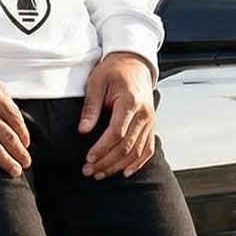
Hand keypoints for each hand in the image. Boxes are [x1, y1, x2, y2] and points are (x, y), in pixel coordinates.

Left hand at [79, 52, 156, 178]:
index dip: (102, 148)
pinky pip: (148, 148)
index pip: (117, 132)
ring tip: (101, 173)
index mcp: (130, 102)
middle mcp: (144, 114)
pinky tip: (126, 171)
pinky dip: (138, 162)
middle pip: (127, 146)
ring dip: (118, 166)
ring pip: (137, 151)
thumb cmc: (115, 70)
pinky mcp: (151, 125)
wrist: (134, 63)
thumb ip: (91, 107)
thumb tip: (83, 129)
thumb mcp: (97, 83)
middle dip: (107, 162)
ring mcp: (150, 121)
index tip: (89, 158)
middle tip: (90, 170)